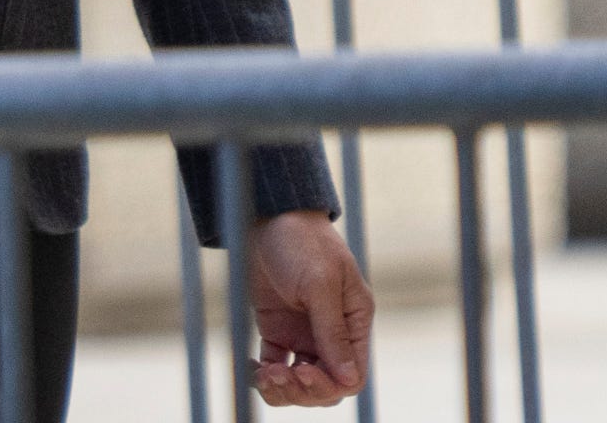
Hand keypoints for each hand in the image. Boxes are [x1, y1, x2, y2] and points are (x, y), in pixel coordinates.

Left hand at [248, 209, 371, 406]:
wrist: (266, 215)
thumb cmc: (301, 241)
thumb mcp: (320, 283)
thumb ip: (333, 331)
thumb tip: (350, 381)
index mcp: (354, 321)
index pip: (353, 374)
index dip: (330, 385)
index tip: (303, 374)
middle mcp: (332, 333)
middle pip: (326, 384)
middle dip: (303, 390)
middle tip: (278, 376)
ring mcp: (304, 334)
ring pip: (299, 382)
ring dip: (282, 388)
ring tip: (263, 376)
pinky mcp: (278, 331)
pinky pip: (275, 367)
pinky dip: (263, 376)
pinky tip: (252, 369)